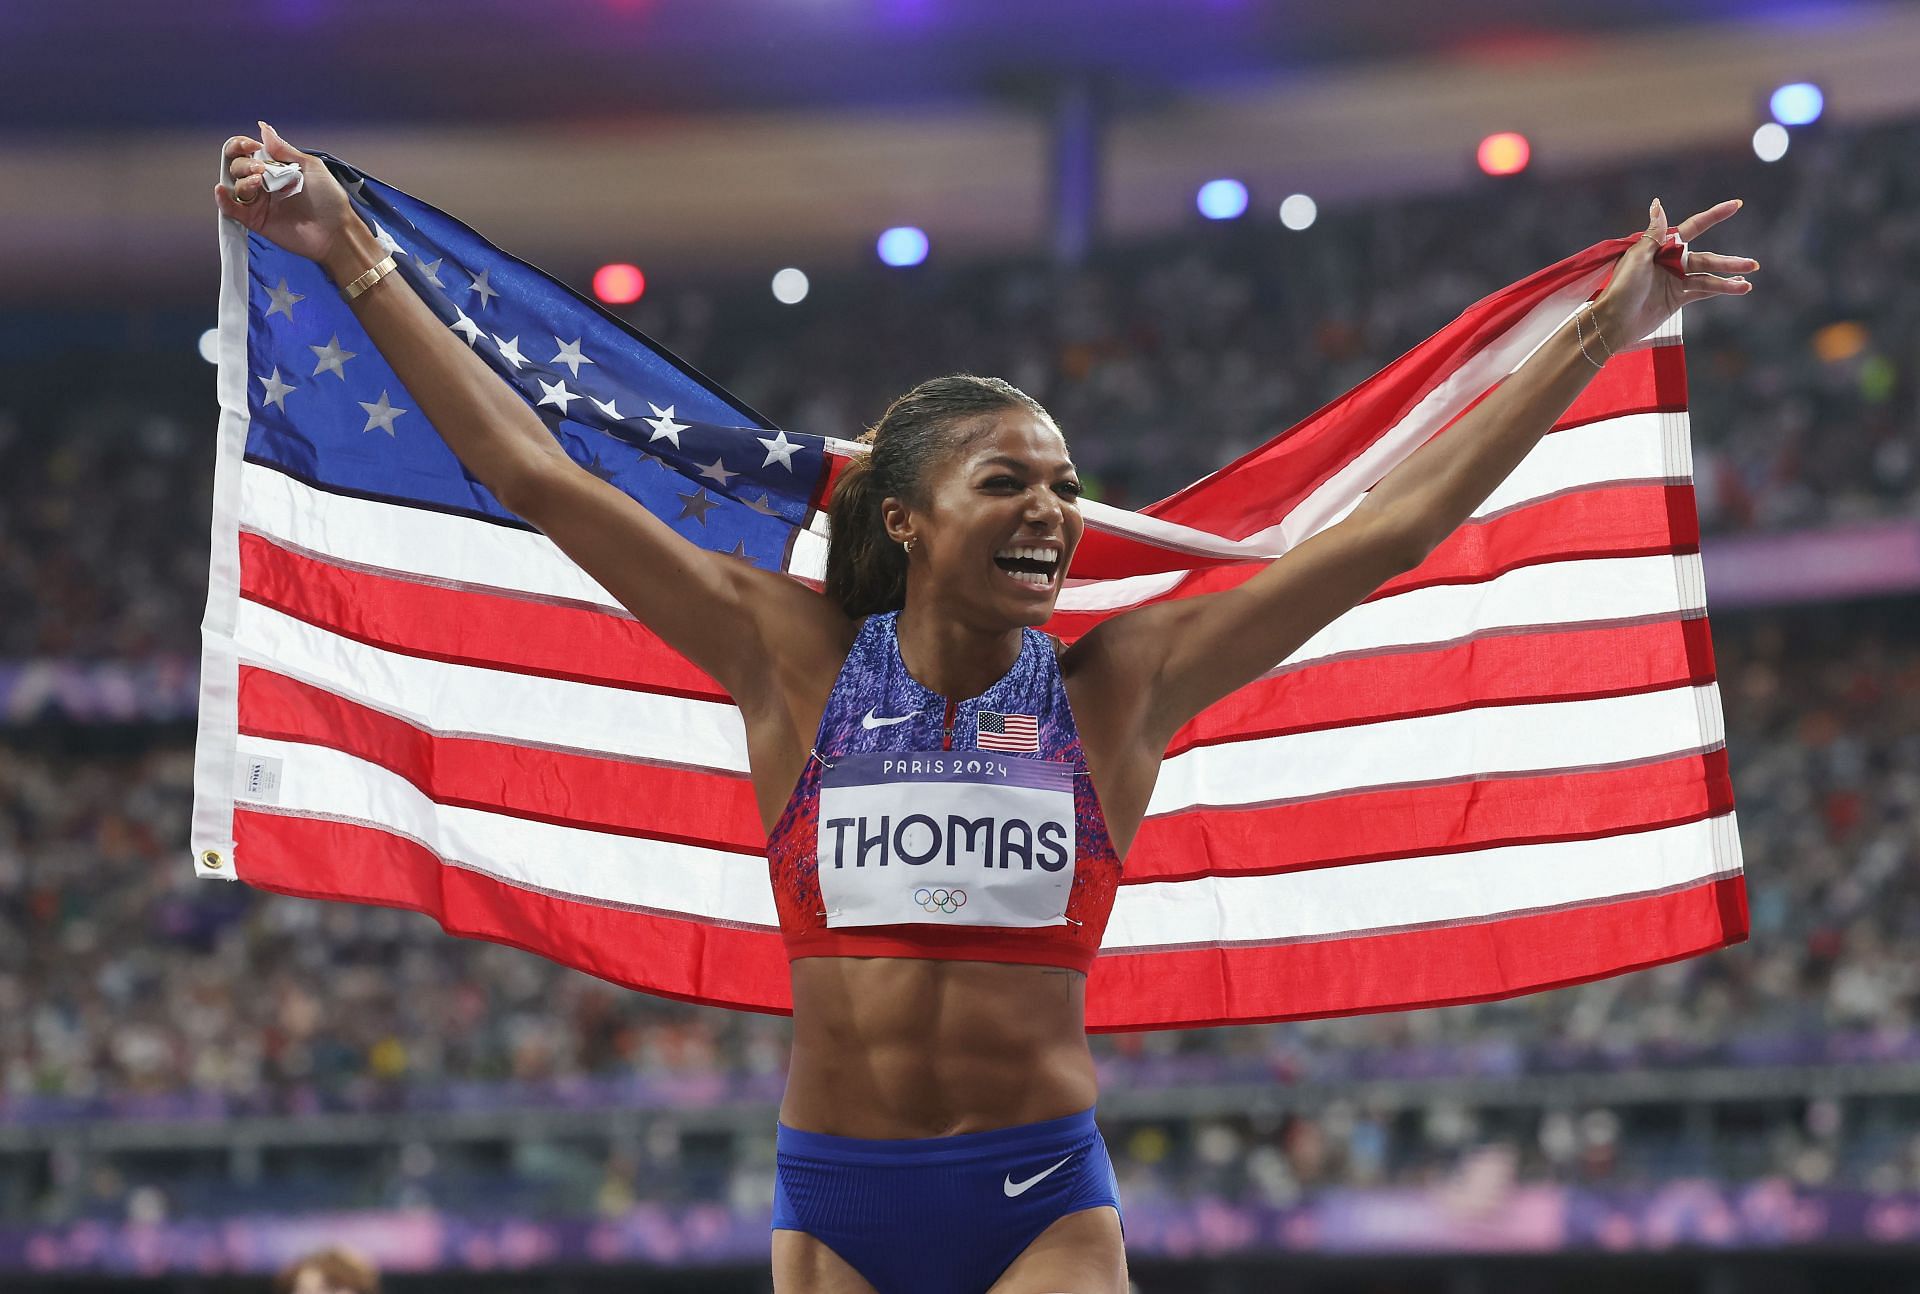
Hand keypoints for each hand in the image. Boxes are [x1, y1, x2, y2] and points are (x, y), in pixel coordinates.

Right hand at [213, 121, 359, 266]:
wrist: (336, 229)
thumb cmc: (329, 199)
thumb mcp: (309, 165)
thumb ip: (283, 149)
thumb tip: (262, 127)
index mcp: (274, 168)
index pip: (246, 151)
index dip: (242, 145)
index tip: (252, 146)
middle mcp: (264, 183)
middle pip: (237, 166)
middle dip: (245, 164)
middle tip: (262, 170)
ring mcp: (259, 202)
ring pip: (235, 185)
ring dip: (243, 180)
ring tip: (259, 183)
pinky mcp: (256, 220)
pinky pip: (231, 209)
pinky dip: (223, 200)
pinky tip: (221, 190)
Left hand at [1594, 197, 1756, 346]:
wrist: (1613, 322)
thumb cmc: (1621, 288)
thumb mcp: (1637, 258)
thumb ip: (1654, 234)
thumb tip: (1658, 203)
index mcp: (1660, 248)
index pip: (1692, 228)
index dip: (1714, 216)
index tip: (1737, 204)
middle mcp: (1670, 262)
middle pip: (1704, 258)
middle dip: (1727, 262)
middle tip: (1753, 264)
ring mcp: (1675, 281)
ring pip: (1707, 276)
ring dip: (1728, 279)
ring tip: (1749, 280)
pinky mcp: (1677, 299)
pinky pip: (1703, 291)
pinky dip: (1720, 289)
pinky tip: (1739, 288)